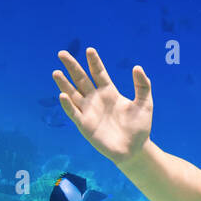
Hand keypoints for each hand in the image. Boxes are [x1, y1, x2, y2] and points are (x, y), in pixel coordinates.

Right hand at [52, 47, 152, 162]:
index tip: (90, 50)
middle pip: (81, 79)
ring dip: (64, 84)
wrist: (134, 150)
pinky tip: (62, 95)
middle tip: (62, 53)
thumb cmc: (139, 127)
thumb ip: (142, 86)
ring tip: (56, 72)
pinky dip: (67, 105)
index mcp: (109, 92)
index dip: (94, 62)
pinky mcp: (85, 125)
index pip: (99, 73)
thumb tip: (137, 67)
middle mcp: (96, 99)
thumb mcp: (145, 104)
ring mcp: (89, 112)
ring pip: (73, 94)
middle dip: (72, 67)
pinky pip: (74, 113)